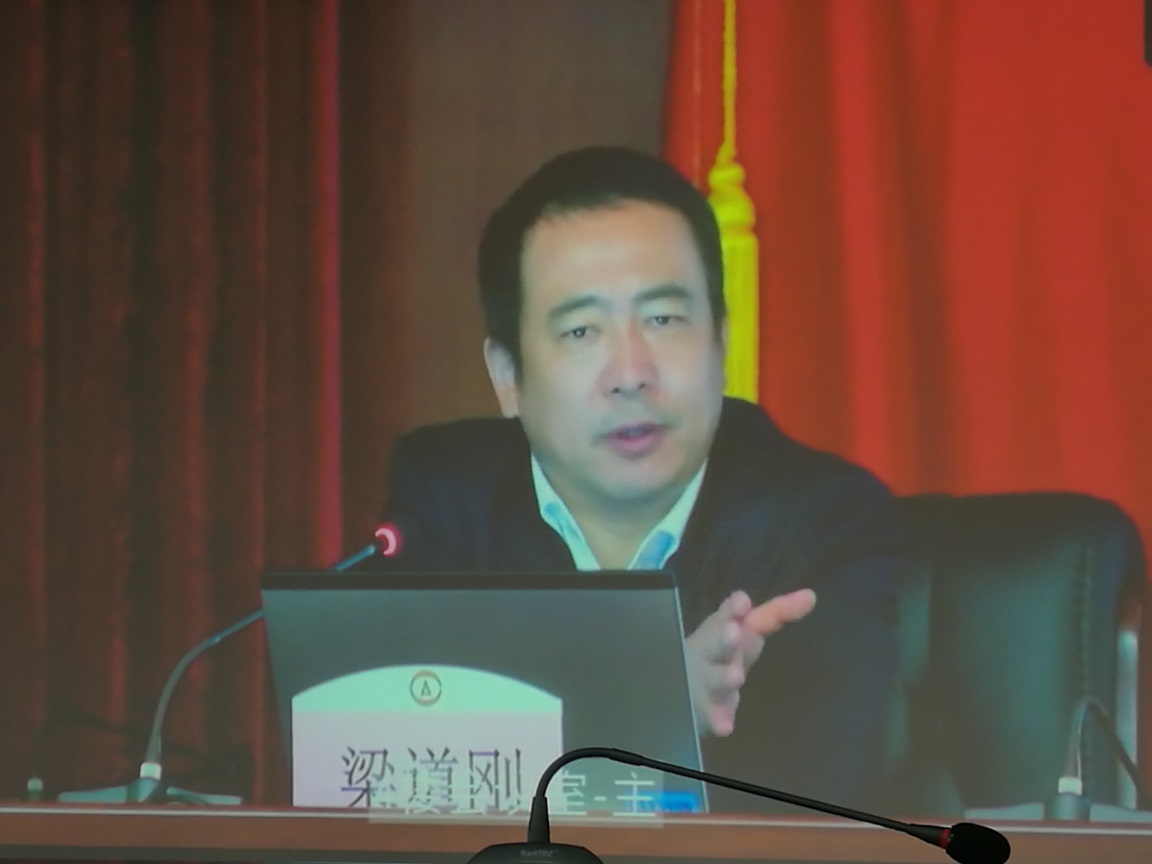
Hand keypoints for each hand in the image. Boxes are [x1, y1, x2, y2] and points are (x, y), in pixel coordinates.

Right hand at [684, 588, 816, 736]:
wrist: (680, 686)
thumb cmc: (720, 653)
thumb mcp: (744, 630)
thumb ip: (776, 614)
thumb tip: (811, 596)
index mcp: (719, 631)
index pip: (726, 617)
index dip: (732, 610)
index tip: (742, 602)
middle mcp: (710, 655)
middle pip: (714, 646)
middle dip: (723, 639)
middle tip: (732, 633)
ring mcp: (705, 684)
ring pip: (713, 682)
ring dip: (723, 678)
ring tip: (735, 677)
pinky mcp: (705, 713)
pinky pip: (710, 718)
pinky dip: (717, 720)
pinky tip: (725, 726)